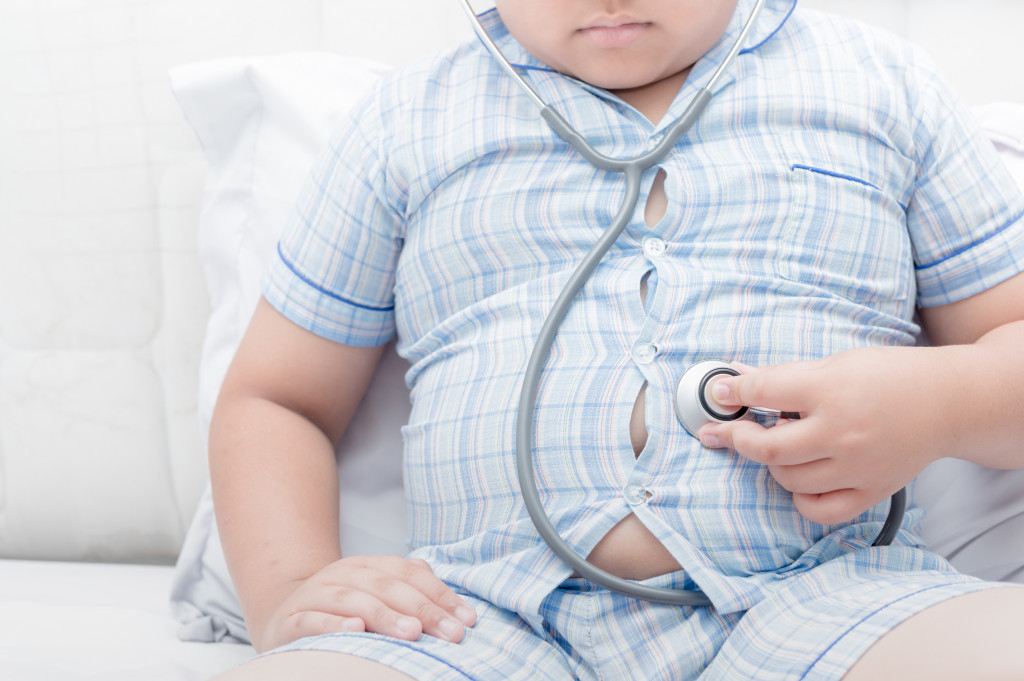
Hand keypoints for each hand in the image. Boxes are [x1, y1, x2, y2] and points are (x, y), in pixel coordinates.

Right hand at [254, 555, 477, 651]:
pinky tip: (355, 630)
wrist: (282, 616)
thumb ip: (410, 592)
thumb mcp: (375, 596)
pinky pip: (312, 620)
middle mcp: (341, 574)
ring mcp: (314, 595)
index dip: (440, 594)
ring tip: (412, 633)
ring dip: (385, 616)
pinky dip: (333, 624)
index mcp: (366, 565)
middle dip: (423, 609)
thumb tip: (455, 606)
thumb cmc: (342, 612)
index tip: (467, 620)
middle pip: (386, 587)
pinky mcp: (290, 621)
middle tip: (450, 632)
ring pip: (353, 600)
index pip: (409, 573)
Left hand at [697, 347, 951, 524]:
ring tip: (780, 444)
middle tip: (726, 430)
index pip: (764, 392)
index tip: (718, 392)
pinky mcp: (871, 491)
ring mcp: (857, 468)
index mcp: (831, 391)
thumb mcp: (835, 363)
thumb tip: (736, 379)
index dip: (732, 391)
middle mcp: (842, 433)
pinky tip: (801, 477)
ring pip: (789, 480)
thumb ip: (784, 376)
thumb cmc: (890, 376)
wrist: (949, 402)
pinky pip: (819, 509)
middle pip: (769, 448)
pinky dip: (801, 497)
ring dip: (772, 464)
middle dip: (738, 438)